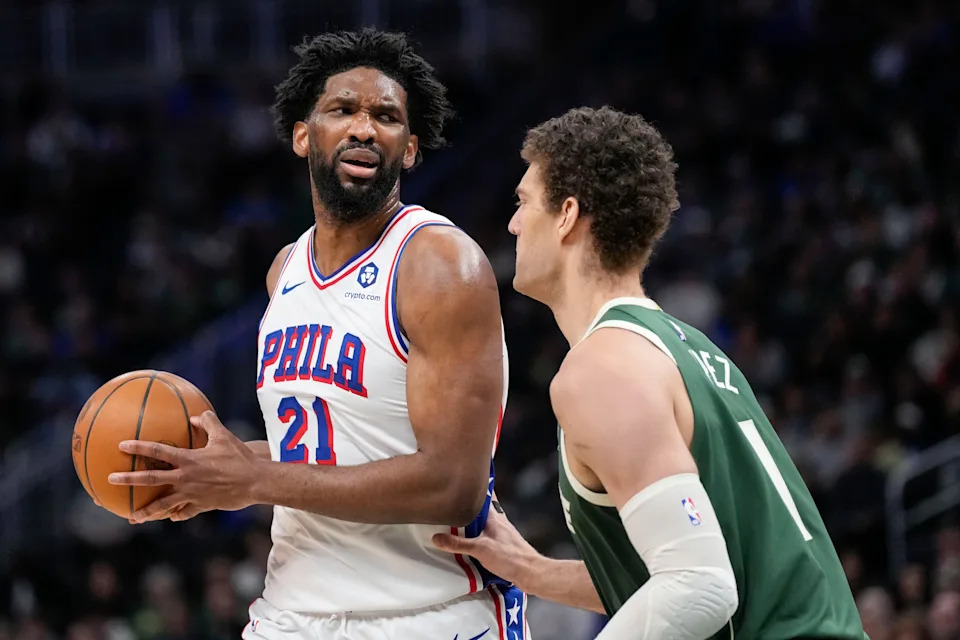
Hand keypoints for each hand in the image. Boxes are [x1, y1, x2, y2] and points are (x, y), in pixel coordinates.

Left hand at [108, 411, 260, 522]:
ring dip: (146, 511)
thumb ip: (208, 423)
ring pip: (163, 504)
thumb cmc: (240, 458)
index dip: (139, 447)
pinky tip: (169, 517)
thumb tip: (196, 415)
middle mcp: (185, 478)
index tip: (122, 445)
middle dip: (129, 479)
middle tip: (111, 479)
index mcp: (189, 459)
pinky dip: (176, 514)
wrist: (255, 482)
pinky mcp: (200, 506)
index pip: (158, 451)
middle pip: (151, 479)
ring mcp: (191, 494)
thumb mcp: (225, 436)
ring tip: (132, 517)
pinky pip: (184, 512)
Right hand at [432, 499, 543, 590]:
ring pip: (484, 522)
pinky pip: (487, 535)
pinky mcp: (503, 544)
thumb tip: (437, 538)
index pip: (483, 495)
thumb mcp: (480, 549)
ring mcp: (501, 533)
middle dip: (469, 506)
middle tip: (454, 503)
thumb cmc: (511, 557)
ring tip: (458, 522)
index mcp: (494, 516)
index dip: (474, 488)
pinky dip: (478, 536)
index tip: (463, 481)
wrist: (530, 572)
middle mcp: (498, 521)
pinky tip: (472, 543)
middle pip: (481, 509)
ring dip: (473, 522)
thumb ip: (458, 543)